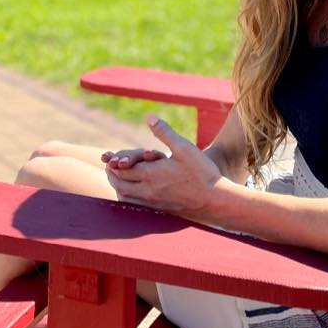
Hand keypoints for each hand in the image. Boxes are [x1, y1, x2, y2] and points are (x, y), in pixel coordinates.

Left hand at [105, 115, 221, 218]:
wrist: (216, 200)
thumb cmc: (201, 172)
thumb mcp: (183, 147)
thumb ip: (164, 132)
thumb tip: (149, 117)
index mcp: (150, 174)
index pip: (121, 169)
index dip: (114, 162)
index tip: (111, 157)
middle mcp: (147, 191)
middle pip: (119, 184)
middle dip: (112, 174)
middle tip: (111, 166)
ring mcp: (153, 203)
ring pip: (124, 198)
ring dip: (117, 187)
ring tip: (119, 179)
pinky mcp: (159, 210)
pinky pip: (134, 207)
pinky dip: (127, 198)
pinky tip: (133, 192)